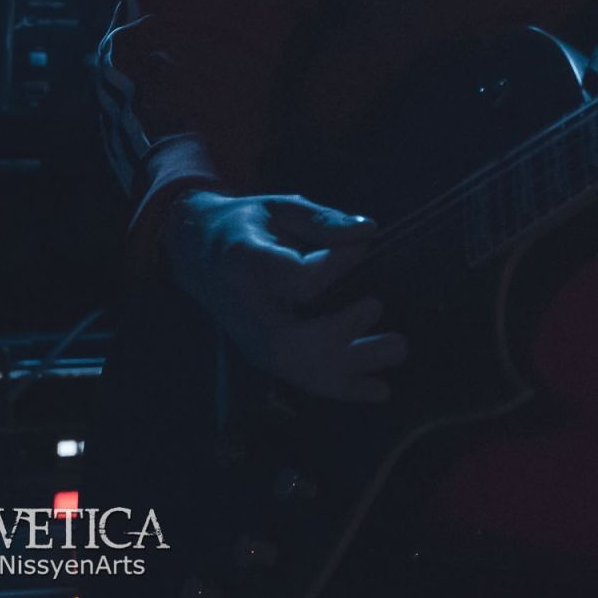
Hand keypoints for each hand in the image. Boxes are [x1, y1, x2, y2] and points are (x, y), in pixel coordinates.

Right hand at [160, 191, 407, 402]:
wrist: (198, 254)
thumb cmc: (246, 225)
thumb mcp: (280, 207)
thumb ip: (323, 221)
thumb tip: (369, 232)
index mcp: (245, 266)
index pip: (296, 279)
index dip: (335, 264)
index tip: (365, 246)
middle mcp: (246, 313)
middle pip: (289, 340)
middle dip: (339, 332)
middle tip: (377, 305)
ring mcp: (252, 340)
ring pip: (298, 368)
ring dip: (350, 368)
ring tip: (398, 348)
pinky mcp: (264, 356)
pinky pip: (302, 377)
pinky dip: (342, 387)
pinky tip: (381, 390)